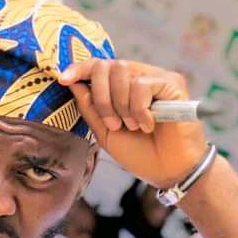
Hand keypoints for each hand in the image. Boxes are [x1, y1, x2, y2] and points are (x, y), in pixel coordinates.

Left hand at [59, 59, 208, 188]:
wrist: (168, 171)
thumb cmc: (140, 154)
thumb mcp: (106, 133)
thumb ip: (90, 108)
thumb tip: (72, 83)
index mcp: (123, 88)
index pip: (99, 66)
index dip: (80, 68)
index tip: (64, 78)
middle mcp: (140, 77)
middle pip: (107, 66)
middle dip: (102, 98)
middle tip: (113, 124)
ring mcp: (157, 78)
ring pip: (123, 73)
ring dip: (121, 106)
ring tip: (133, 127)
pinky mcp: (173, 83)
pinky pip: (142, 85)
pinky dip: (139, 109)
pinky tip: (149, 125)